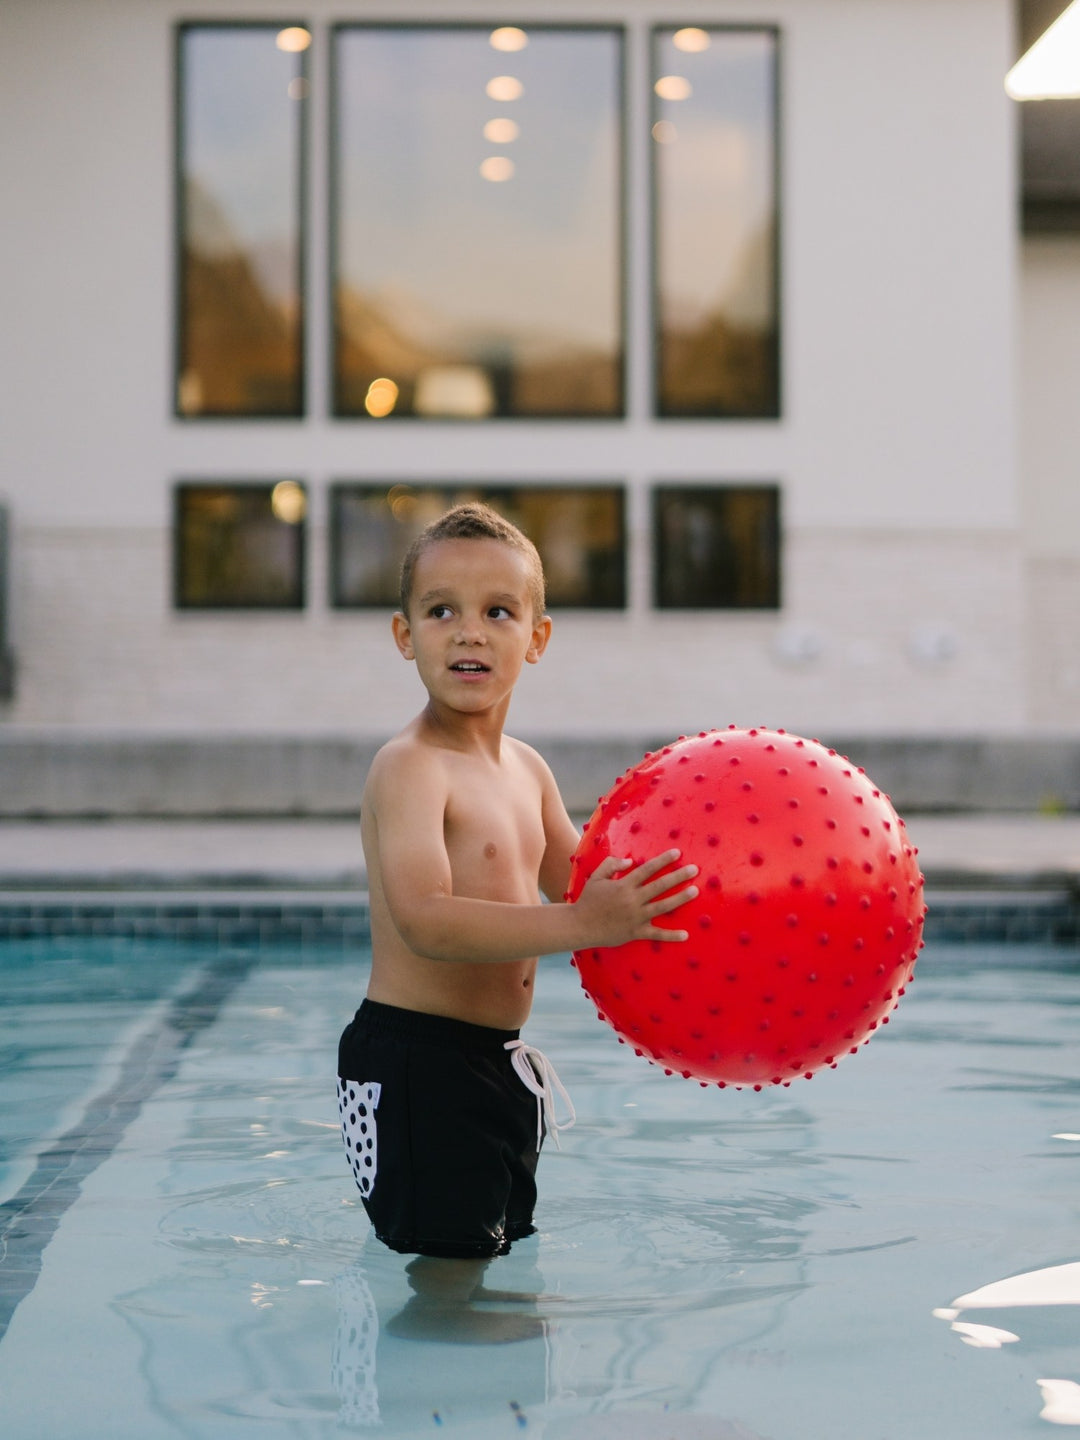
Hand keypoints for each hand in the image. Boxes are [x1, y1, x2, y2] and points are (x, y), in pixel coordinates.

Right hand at [572, 848, 698, 945]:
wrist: (579, 925)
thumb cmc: (588, 900)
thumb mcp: (596, 877)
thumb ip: (612, 865)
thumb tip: (629, 860)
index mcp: (624, 885)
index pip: (648, 869)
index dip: (663, 860)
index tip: (677, 853)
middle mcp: (632, 900)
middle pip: (660, 885)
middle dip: (678, 876)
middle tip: (694, 869)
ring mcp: (636, 917)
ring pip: (663, 906)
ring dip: (680, 898)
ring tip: (695, 891)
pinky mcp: (636, 932)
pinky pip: (656, 934)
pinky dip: (671, 935)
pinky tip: (686, 934)